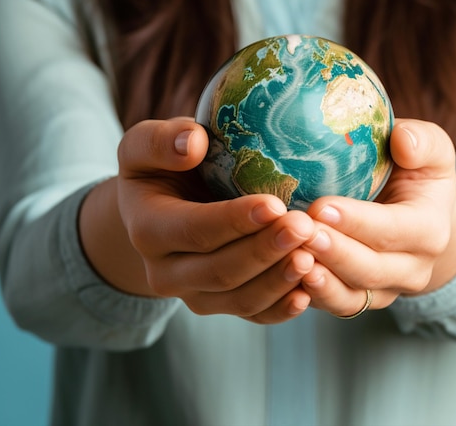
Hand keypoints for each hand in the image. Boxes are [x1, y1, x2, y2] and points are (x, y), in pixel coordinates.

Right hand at [80, 117, 315, 323]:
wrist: (161, 206)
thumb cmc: (161, 166)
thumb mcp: (144, 146)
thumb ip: (160, 141)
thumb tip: (192, 143)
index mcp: (148, 228)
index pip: (193, 230)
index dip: (233, 221)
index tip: (274, 205)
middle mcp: (166, 271)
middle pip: (219, 271)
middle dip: (264, 251)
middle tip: (305, 228)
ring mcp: (193, 293)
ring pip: (239, 299)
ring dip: (277, 281)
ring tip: (311, 257)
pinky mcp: (219, 303)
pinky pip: (251, 314)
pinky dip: (280, 308)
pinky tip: (306, 293)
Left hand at [299, 119, 455, 316]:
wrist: (420, 216)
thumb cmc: (417, 174)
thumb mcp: (431, 149)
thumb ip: (421, 141)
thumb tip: (402, 142)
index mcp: (429, 230)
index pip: (393, 230)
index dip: (357, 222)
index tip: (321, 207)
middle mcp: (412, 268)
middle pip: (369, 268)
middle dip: (332, 252)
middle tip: (299, 232)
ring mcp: (386, 289)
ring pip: (351, 295)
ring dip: (319, 280)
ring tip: (291, 258)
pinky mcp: (361, 299)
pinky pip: (336, 305)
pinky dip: (311, 297)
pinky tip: (288, 278)